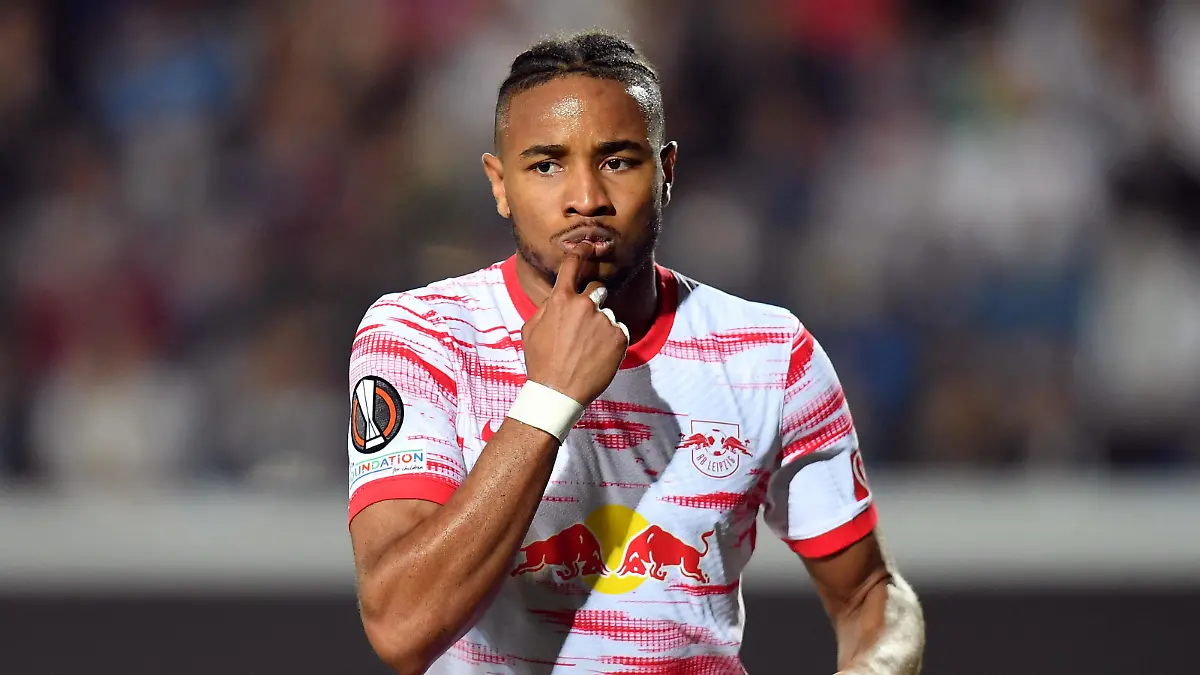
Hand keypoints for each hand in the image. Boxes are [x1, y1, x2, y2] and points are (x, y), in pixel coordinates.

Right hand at [521, 241, 629, 404]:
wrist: (558, 392)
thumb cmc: (541, 361)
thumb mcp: (531, 329)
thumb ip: (548, 307)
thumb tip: (558, 296)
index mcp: (562, 300)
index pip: (573, 265)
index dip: (581, 252)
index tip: (588, 245)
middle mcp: (585, 305)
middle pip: (597, 290)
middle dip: (592, 302)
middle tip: (582, 328)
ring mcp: (605, 320)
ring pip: (606, 315)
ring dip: (600, 327)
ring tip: (586, 350)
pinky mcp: (620, 336)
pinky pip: (618, 331)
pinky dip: (611, 341)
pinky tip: (597, 355)